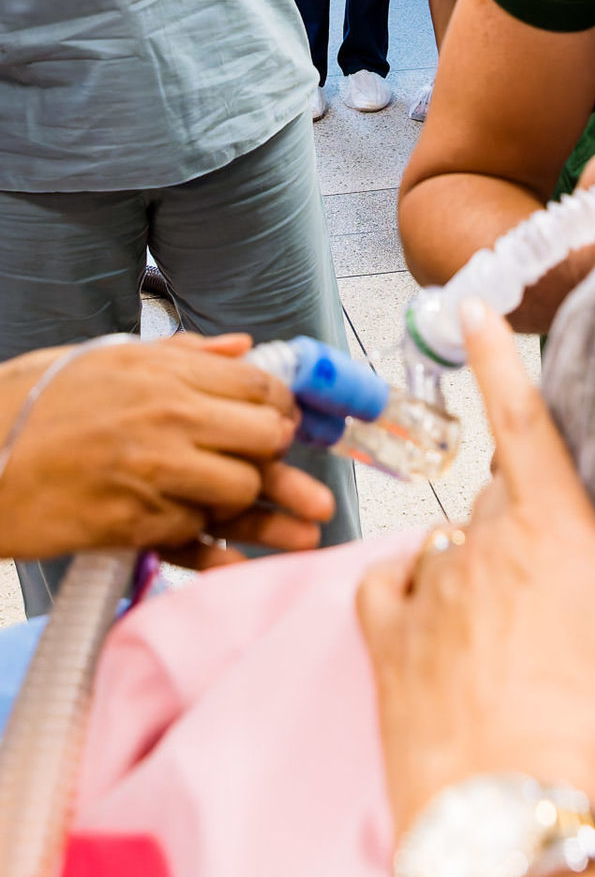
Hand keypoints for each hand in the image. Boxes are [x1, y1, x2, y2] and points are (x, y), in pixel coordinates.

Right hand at [0, 332, 334, 563]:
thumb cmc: (33, 406)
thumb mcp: (107, 358)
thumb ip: (182, 353)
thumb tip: (240, 346)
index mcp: (165, 373)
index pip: (259, 386)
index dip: (280, 407)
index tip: (278, 419)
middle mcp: (167, 417)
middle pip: (265, 437)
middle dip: (271, 453)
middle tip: (256, 460)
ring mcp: (151, 471)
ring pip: (239, 489)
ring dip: (237, 497)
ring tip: (219, 495)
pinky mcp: (130, 520)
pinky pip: (193, 529)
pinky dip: (193, 529)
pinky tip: (179, 518)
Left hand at [357, 305, 594, 836]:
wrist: (509, 823)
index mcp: (559, 532)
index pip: (525, 418)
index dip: (498, 357)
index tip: (475, 306)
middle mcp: (486, 545)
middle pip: (499, 492)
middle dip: (525, 507)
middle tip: (561, 559)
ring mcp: (429, 594)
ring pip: (448, 539)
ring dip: (475, 557)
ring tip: (510, 607)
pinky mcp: (386, 648)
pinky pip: (383, 585)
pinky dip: (403, 584)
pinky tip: (422, 600)